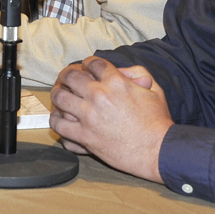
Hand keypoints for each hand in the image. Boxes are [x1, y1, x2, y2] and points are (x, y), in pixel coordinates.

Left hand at [50, 57, 172, 182]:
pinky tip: (60, 119)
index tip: (85, 68)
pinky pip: (59, 126)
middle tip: (65, 78)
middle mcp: (99, 96)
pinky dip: (56, 120)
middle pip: (70, 76)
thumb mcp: (154, 89)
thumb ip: (138, 74)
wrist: (157, 150)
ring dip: (58, 94)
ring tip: (60, 96)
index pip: (92, 63)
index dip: (87, 63)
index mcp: (116, 82)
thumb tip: (122, 71)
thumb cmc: (157, 122)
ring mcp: (89, 117)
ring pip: (59, 98)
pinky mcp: (85, 137)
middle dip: (66, 74)